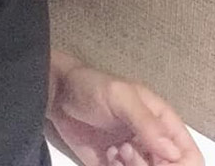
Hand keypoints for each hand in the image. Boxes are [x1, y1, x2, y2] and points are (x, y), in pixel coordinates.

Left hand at [47, 63, 204, 165]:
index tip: (159, 162)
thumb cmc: (90, 86)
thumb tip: (172, 152)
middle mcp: (152, 142)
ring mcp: (134, 156)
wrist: (57, 95)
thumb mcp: (119, 96)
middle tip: (128, 152)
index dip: (180, 165)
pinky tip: (107, 157)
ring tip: (117, 152)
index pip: (189, 155)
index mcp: (162, 122)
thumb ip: (145, 122)